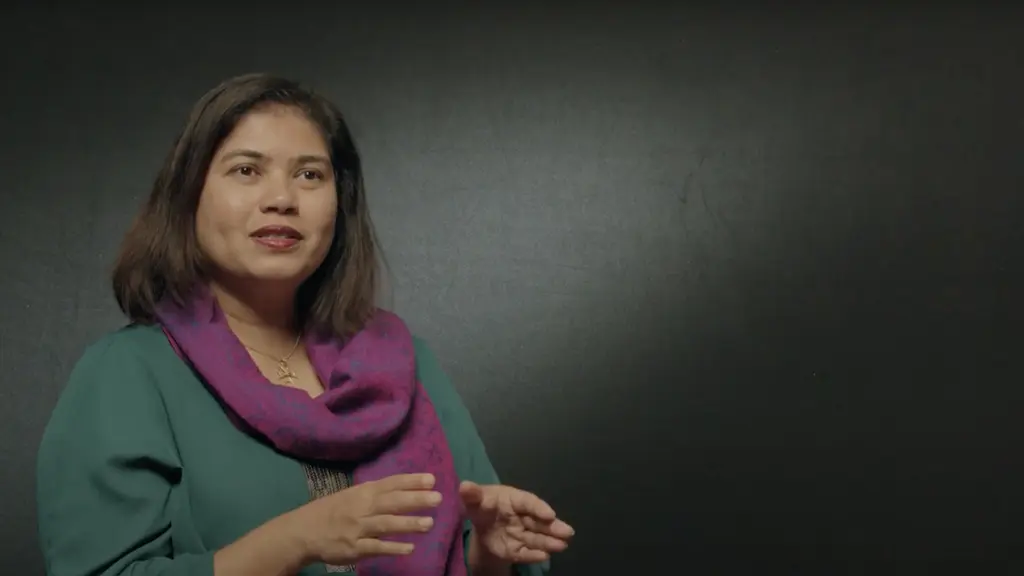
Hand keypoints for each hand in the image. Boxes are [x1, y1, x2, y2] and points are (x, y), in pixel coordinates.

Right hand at [288, 473, 441, 565]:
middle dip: (415, 499)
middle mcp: (362, 508)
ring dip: (408, 524)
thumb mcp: (353, 495)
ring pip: (386, 524)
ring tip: (429, 523)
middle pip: (392, 502)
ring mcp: (358, 528)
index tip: (432, 479)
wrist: (304, 531)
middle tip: (437, 498)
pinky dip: (393, 547)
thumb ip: (376, 493)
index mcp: (363, 492)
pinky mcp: (354, 548)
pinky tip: (409, 548)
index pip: (391, 484)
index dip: (411, 481)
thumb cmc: (333, 511)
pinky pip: (376, 547)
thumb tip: (405, 489)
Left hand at [460, 481, 573, 565]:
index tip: (549, 514)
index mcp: (514, 499)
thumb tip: (464, 486)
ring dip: (549, 542)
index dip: (539, 508)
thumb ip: (472, 495)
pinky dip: (534, 555)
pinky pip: (525, 552)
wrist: (482, 525)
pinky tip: (544, 556)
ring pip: (536, 538)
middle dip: (553, 527)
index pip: (528, 502)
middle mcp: (522, 516)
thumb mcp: (474, 499)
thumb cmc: (482, 505)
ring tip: (561, 546)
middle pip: (538, 522)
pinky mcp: (517, 549)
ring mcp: (521, 533)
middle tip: (568, 532)